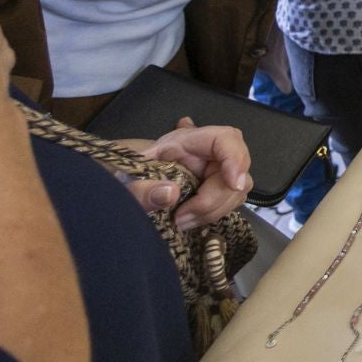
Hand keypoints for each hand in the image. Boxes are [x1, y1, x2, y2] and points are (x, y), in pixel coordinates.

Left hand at [128, 117, 252, 230]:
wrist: (125, 184)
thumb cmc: (125, 176)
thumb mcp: (124, 178)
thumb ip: (141, 186)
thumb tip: (170, 194)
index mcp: (190, 140)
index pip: (226, 139)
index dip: (235, 159)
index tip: (233, 185)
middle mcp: (209, 153)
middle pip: (237, 172)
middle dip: (214, 199)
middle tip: (182, 217)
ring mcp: (217, 172)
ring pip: (236, 192)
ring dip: (212, 211)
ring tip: (180, 222)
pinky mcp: (216, 189)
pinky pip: (229, 203)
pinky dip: (210, 216)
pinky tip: (188, 221)